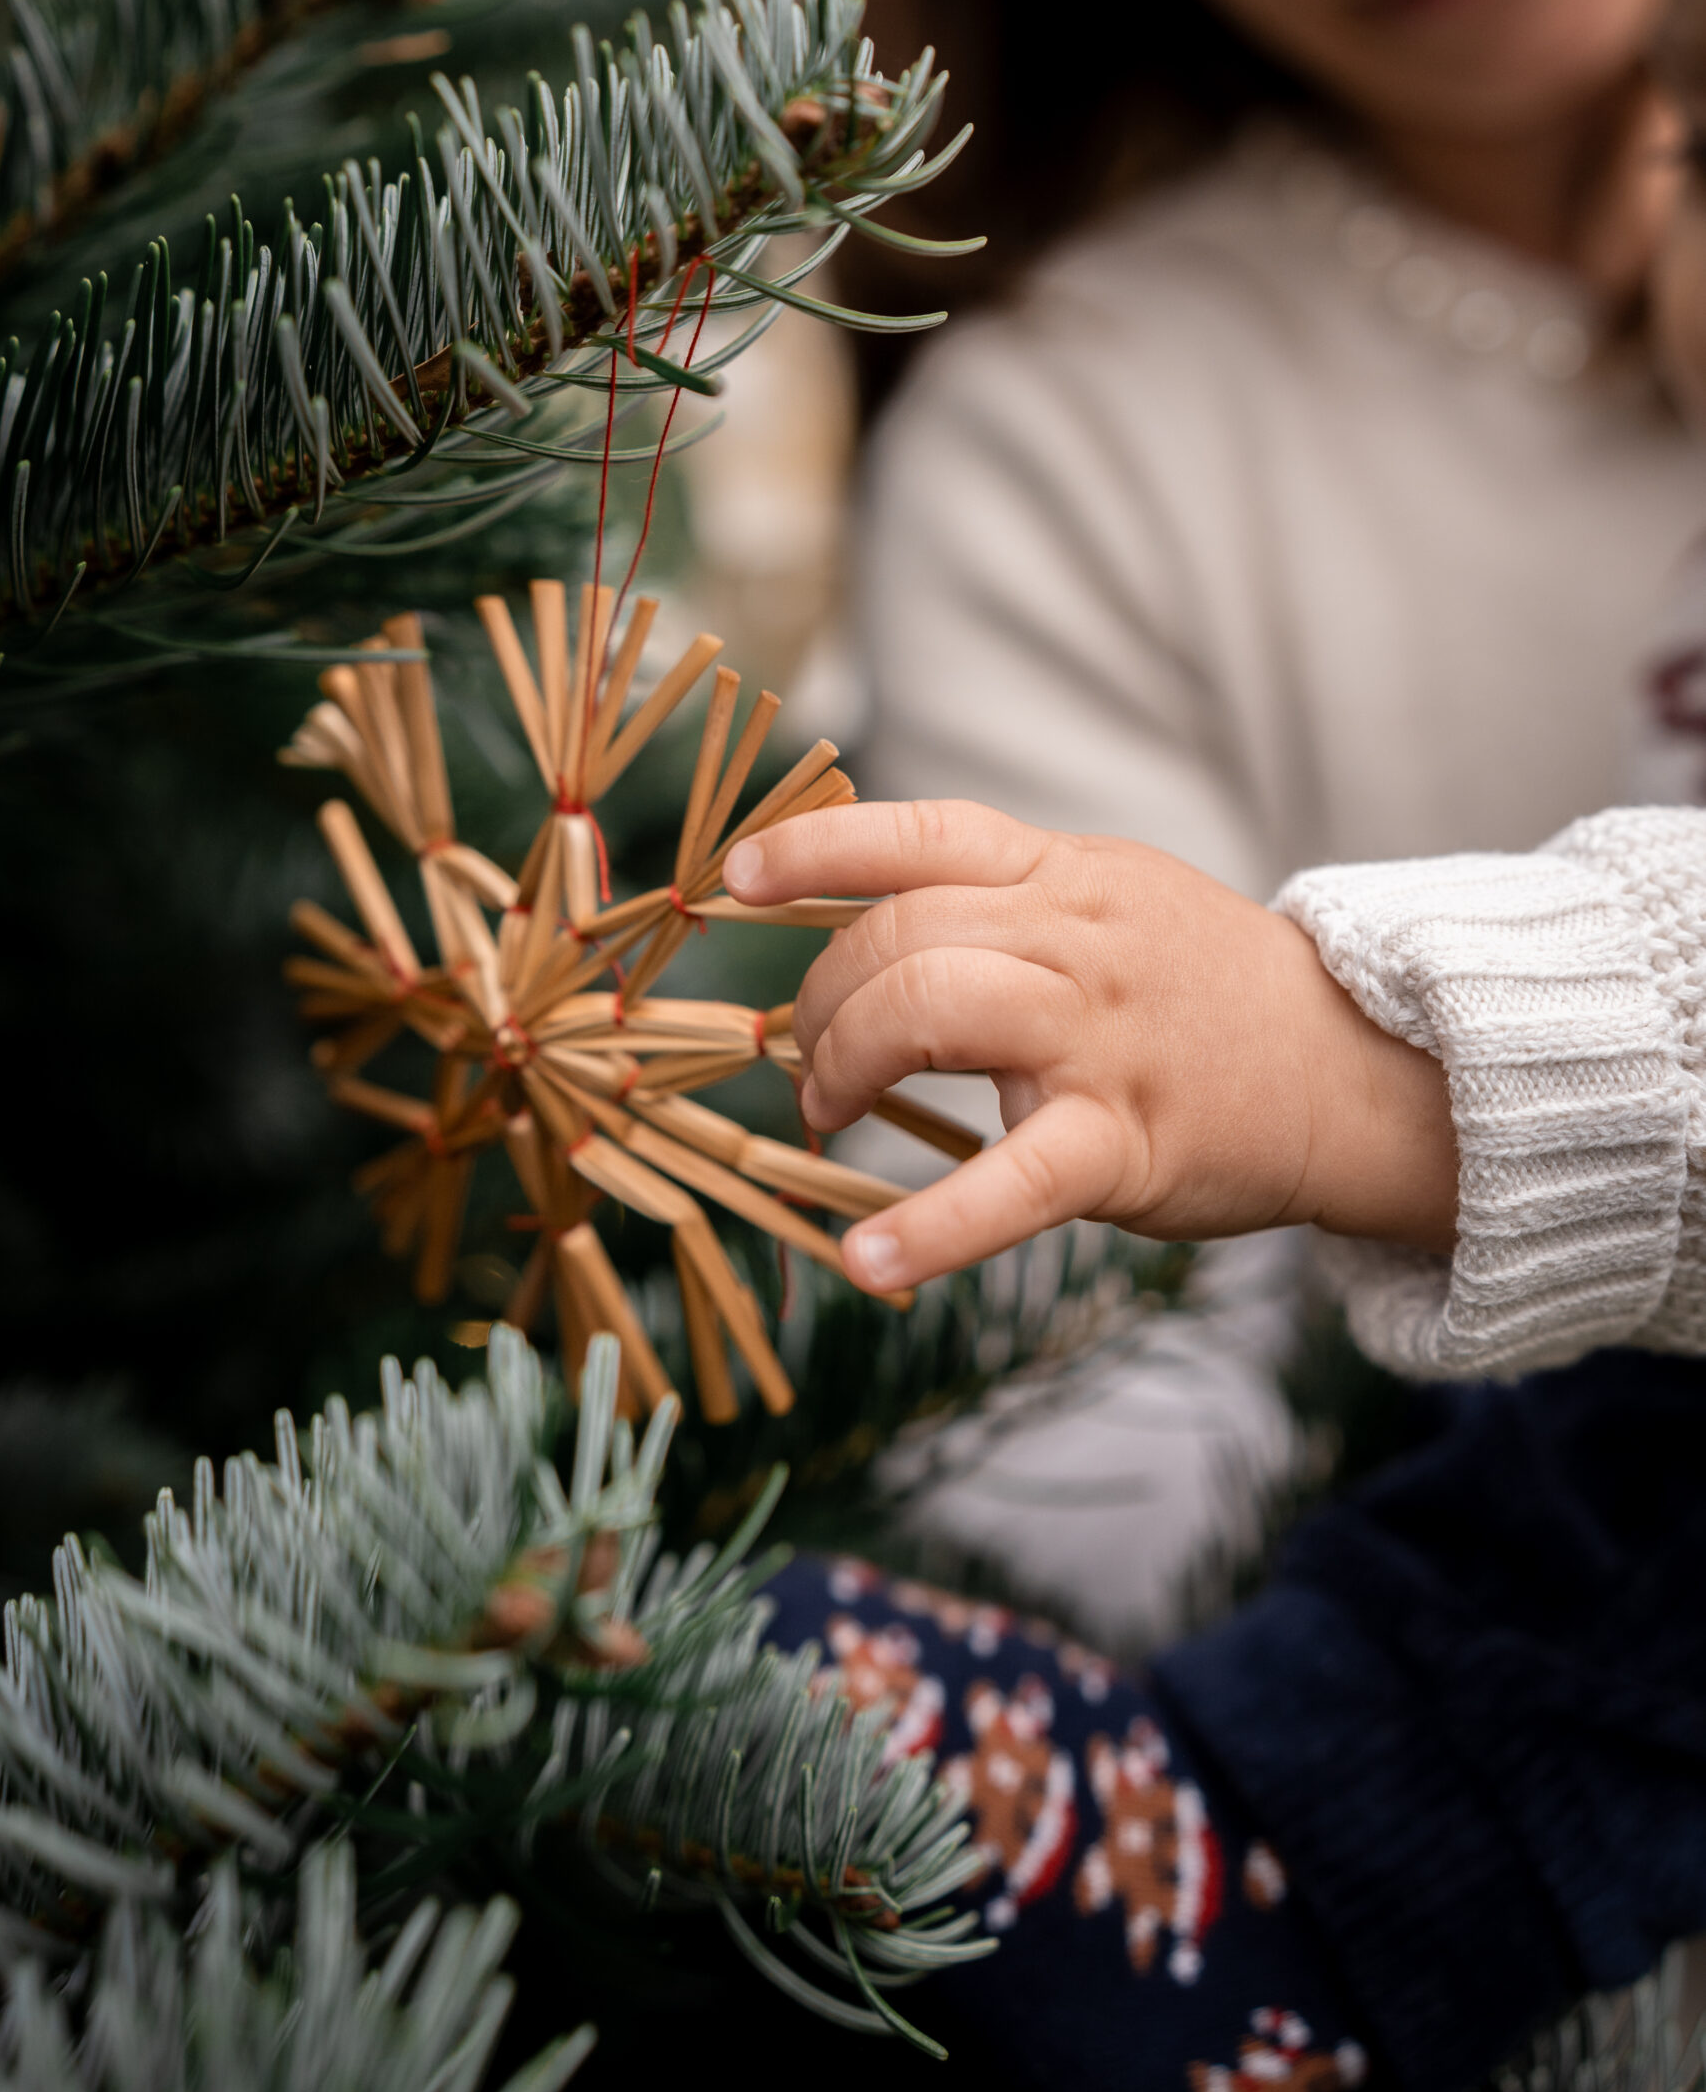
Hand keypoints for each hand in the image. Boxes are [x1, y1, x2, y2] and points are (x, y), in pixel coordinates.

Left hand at [723, 801, 1456, 1296]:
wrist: (1355, 1068)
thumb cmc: (1205, 991)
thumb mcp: (1110, 898)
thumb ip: (1002, 896)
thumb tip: (860, 907)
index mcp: (1062, 874)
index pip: (922, 831)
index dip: (816, 848)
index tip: (737, 877)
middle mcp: (1076, 938)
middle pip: (900, 934)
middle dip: (821, 1001)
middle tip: (806, 1064)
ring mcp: (1101, 1036)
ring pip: (931, 1007)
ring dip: (844, 1066)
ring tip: (827, 1119)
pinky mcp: (1126, 1141)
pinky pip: (1012, 1182)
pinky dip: (929, 1227)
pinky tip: (866, 1260)